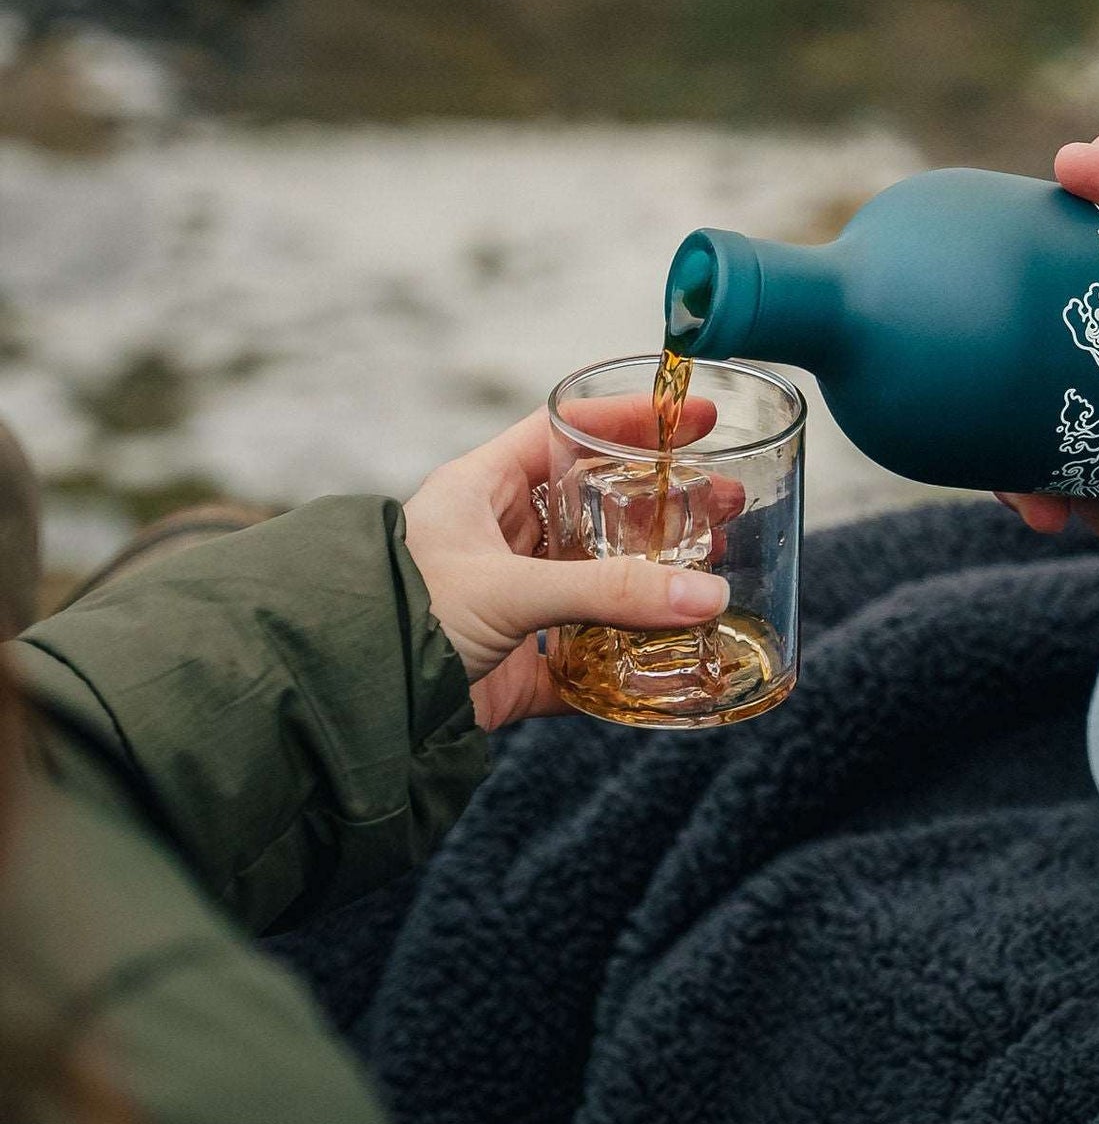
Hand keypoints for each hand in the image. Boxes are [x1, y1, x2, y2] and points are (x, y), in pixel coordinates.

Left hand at [403, 403, 728, 731]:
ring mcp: (512, 602)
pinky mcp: (519, 663)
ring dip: (655, 574)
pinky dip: (630, 654)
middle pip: (595, 506)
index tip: (691, 418)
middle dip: (660, 502)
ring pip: (598, 578)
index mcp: (482, 492)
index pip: (564, 432)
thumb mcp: (509, 589)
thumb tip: (706, 594)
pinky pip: (589, 652)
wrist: (353, 705)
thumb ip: (608, 592)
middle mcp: (499, 540)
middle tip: (720, 499)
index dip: (628, 420)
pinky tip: (676, 647)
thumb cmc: (403, 616)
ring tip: (716, 563)